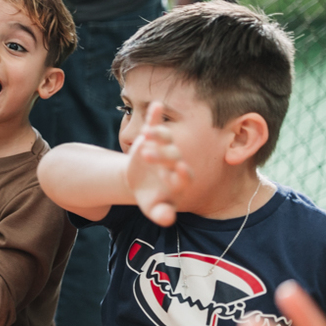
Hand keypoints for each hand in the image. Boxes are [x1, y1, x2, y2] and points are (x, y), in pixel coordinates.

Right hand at [124, 102, 190, 225]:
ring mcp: (164, 147)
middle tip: (148, 156)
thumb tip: (167, 220)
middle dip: (162, 156)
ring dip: (158, 134)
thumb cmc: (152, 197)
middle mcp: (174, 160)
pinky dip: (155, 115)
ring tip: (148, 133)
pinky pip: (155, 124)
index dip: (183, 173)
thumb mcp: (153, 207)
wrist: (140, 182)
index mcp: (179, 179)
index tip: (181, 169)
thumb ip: (161, 213)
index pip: (185, 176)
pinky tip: (156, 105)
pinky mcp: (151, 137)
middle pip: (172, 156)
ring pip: (165, 139)